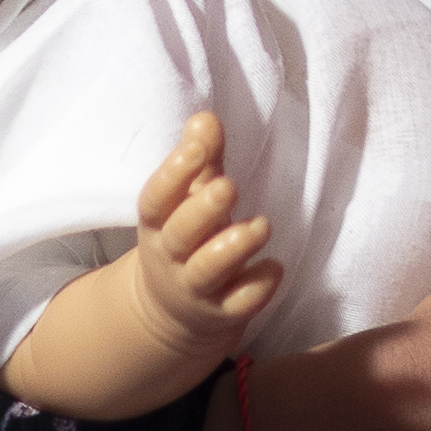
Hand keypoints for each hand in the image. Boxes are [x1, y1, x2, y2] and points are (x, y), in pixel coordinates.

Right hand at [120, 110, 282, 351]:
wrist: (172, 311)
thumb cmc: (187, 236)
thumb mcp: (187, 198)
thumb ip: (200, 159)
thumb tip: (204, 118)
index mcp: (158, 224)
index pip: (155, 199)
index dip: (172, 173)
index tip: (195, 147)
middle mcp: (171, 257)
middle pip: (179, 235)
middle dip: (203, 210)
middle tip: (229, 187)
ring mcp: (196, 288)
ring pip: (208, 271)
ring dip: (234, 248)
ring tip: (261, 225)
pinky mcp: (223, 312)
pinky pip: (239, 303)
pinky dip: (257, 287)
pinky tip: (274, 267)